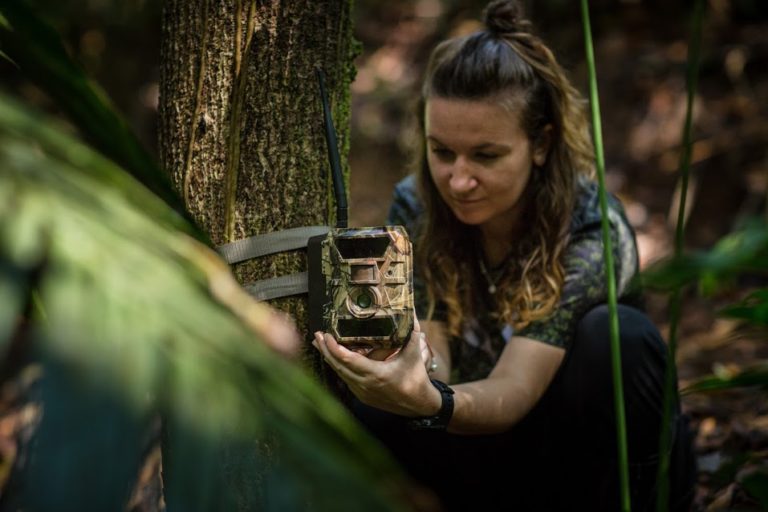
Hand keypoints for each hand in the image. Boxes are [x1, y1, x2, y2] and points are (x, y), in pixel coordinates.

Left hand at [312, 327, 440, 417]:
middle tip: (317, 335)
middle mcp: (365, 385)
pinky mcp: (362, 396)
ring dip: (329, 358)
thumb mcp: (414, 354)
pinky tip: (333, 358)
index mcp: (376, 374)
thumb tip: (411, 313)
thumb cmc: (416, 378)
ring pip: (340, 374)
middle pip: (338, 367)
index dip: (334, 348)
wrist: (419, 404)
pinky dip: (338, 367)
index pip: (348, 361)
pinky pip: (346, 380)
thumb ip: (412, 332)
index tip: (326, 335)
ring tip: (320, 344)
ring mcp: (362, 392)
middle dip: (326, 350)